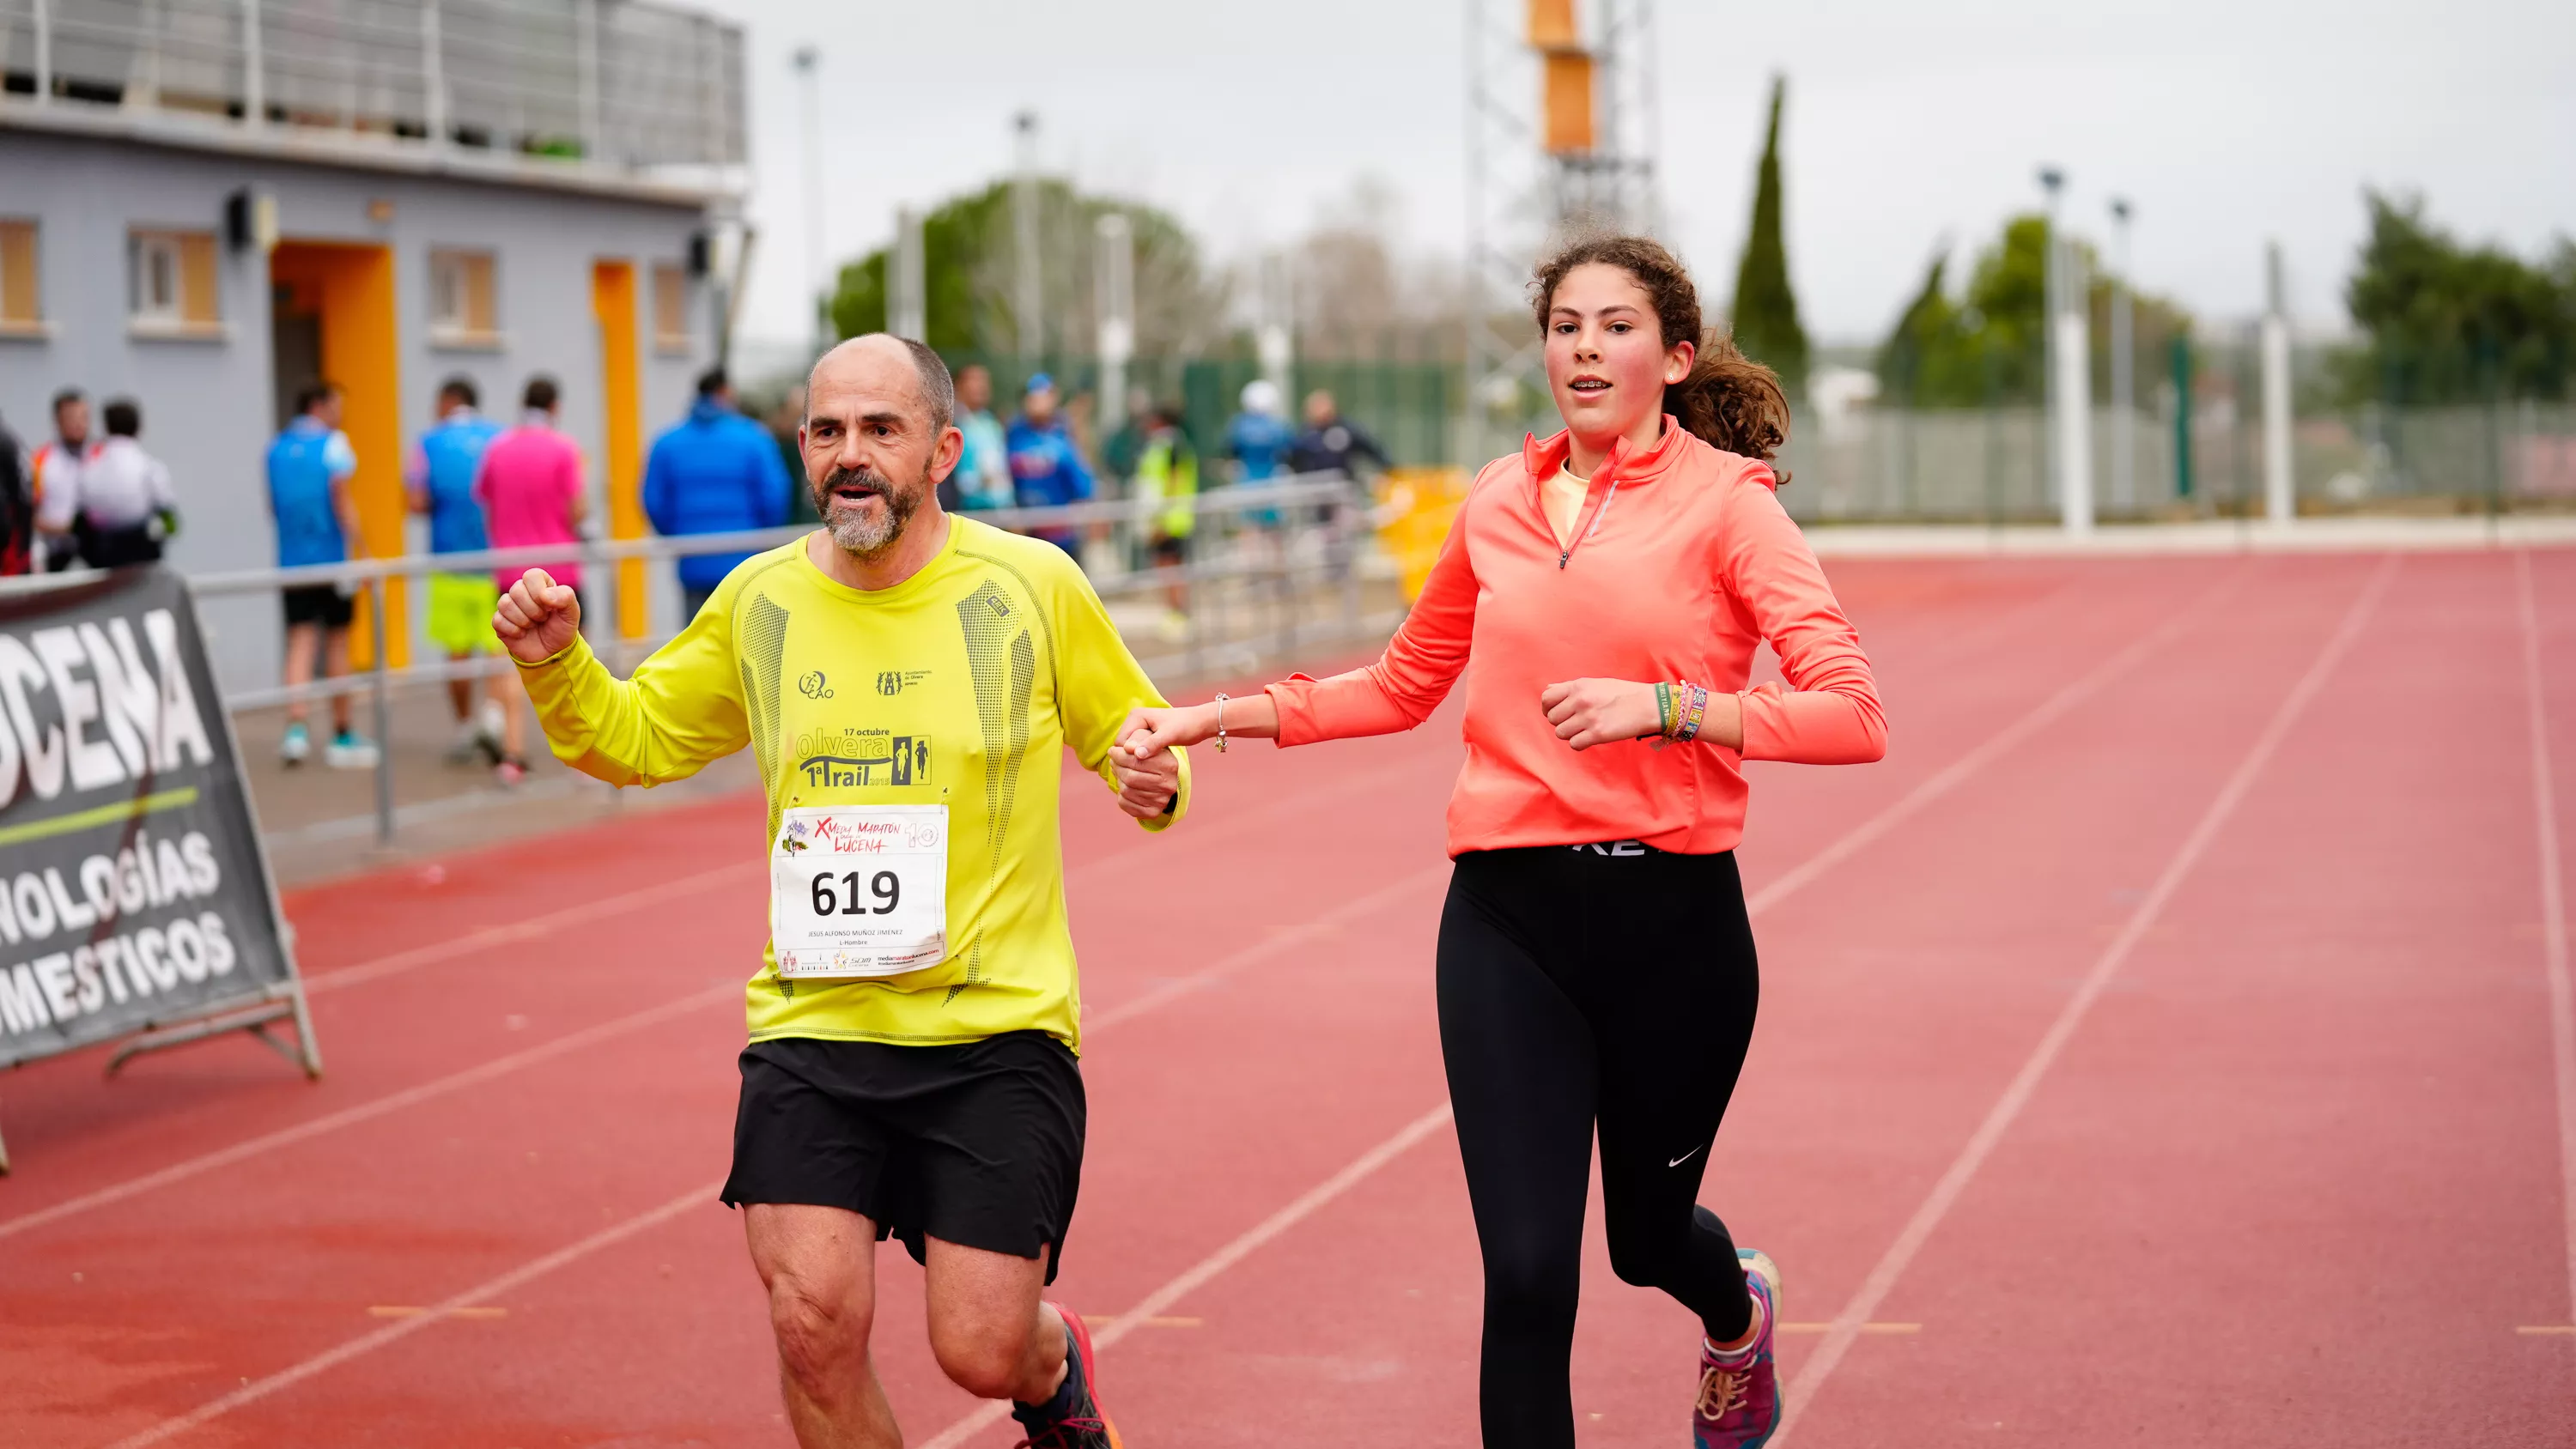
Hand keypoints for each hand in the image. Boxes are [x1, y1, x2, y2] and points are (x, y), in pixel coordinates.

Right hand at [493, 567, 582, 663]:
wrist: (552, 652)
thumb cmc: (562, 628)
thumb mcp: (572, 612)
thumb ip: (565, 597)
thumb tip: (544, 595)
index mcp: (539, 583)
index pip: (531, 575)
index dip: (539, 592)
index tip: (549, 606)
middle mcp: (522, 591)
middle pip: (516, 590)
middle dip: (533, 610)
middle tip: (543, 618)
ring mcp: (509, 606)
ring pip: (505, 604)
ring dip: (523, 620)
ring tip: (533, 625)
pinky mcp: (499, 621)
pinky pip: (498, 620)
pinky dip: (514, 630)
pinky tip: (522, 634)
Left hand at [1108, 734, 1181, 818]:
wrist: (1162, 777)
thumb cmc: (1151, 755)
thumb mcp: (1147, 741)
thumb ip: (1137, 740)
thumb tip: (1127, 747)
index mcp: (1169, 765)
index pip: (1137, 760)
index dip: (1119, 755)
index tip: (1112, 751)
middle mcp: (1168, 785)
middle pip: (1130, 777)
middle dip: (1117, 767)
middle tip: (1113, 761)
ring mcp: (1161, 801)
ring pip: (1126, 790)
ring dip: (1118, 779)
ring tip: (1118, 771)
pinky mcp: (1152, 812)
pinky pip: (1125, 804)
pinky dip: (1120, 794)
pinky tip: (1125, 786)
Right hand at [1114, 703, 1217, 761]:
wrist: (1200, 723)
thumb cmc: (1187, 725)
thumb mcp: (1170, 735)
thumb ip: (1153, 744)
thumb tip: (1136, 755)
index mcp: (1135, 716)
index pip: (1120, 743)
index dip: (1129, 755)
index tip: (1145, 763)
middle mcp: (1134, 721)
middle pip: (1123, 747)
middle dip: (1133, 758)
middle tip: (1151, 764)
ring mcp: (1139, 729)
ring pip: (1130, 751)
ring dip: (1139, 760)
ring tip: (1154, 763)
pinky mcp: (1145, 736)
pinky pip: (1138, 751)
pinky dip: (1144, 758)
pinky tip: (1155, 763)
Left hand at [1540, 678, 1662, 750]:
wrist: (1648, 705)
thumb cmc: (1622, 694)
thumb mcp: (1595, 683)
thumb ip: (1570, 687)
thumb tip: (1548, 689)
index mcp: (1578, 686)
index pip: (1546, 698)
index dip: (1548, 708)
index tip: (1557, 713)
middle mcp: (1580, 700)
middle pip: (1552, 718)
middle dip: (1561, 722)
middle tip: (1575, 723)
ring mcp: (1588, 717)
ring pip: (1561, 733)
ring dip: (1570, 734)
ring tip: (1584, 730)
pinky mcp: (1597, 734)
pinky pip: (1574, 744)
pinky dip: (1580, 743)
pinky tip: (1590, 738)